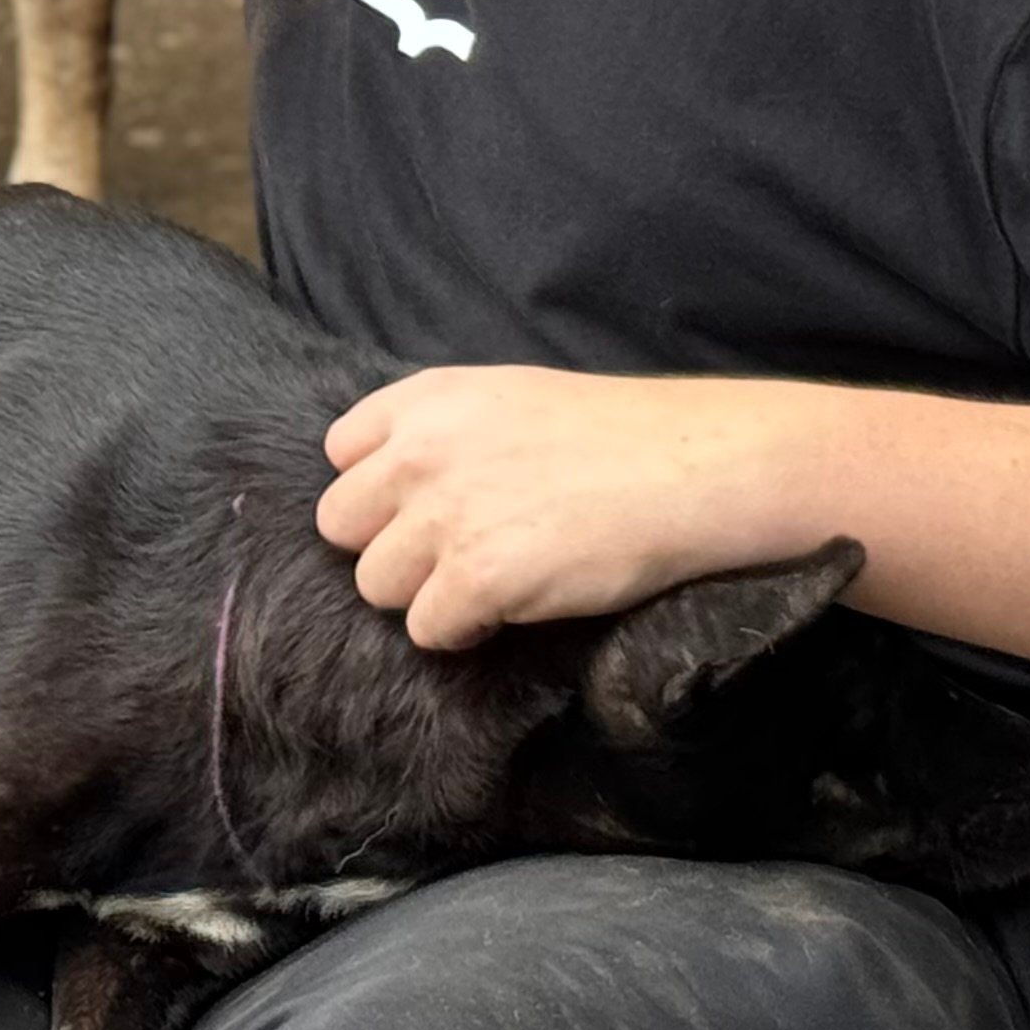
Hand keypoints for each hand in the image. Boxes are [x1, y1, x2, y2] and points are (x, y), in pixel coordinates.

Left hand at [316, 366, 814, 649]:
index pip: (339, 453)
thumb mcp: (507, 398)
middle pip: (342, 525)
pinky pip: (425, 629)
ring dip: (424, 594)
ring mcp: (443, 517)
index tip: (419, 507)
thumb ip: (441, 432)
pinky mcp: (475, 579)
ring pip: (376, 584)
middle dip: (388, 545)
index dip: (378, 490)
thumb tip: (395, 482)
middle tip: (449, 555)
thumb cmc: (613, 435)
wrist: (690, 467)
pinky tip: (508, 610)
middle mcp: (418, 452)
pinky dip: (461, 631)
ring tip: (485, 583)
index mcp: (426, 399)